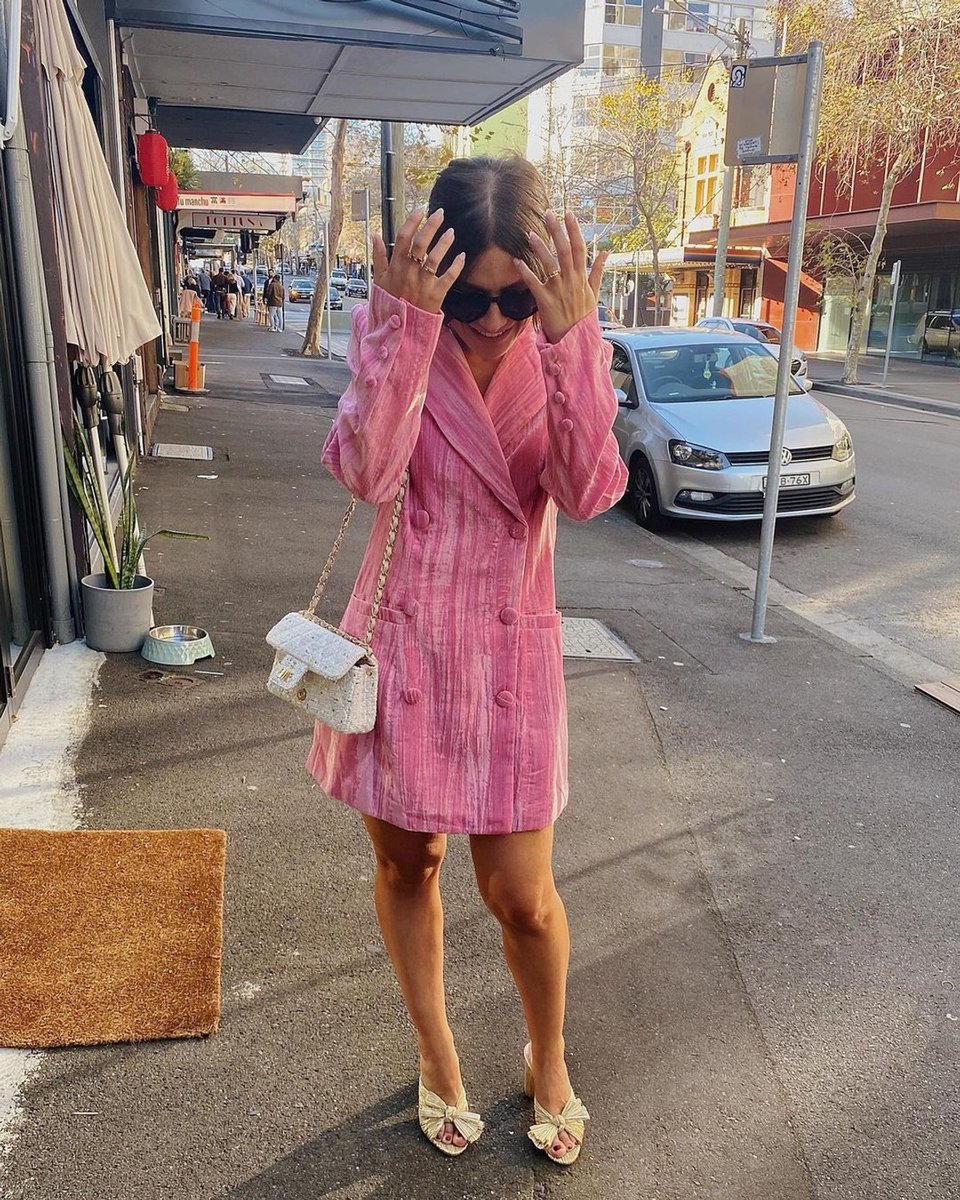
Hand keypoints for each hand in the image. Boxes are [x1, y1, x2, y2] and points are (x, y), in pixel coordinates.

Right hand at [371, 209, 464, 314]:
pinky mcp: (436, 294)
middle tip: (440, 213)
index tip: (420, 210)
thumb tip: (374, 235)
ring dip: (444, 242)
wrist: (400, 328)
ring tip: (451, 232)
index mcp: (396, 266)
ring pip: (435, 258)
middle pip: (421, 243)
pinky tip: (461, 256)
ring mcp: (423, 282)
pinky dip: (456, 265)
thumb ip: (378, 256)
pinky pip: (449, 277)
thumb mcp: (379, 279)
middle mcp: (410, 271)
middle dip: (431, 225)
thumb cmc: (390, 302)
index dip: (412, 222)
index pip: (404, 238)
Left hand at [514, 211, 606, 343]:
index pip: (580, 249)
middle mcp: (571, 281)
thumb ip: (598, 271)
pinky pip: (534, 284)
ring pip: (550, 264)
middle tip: (548, 214)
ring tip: (530, 234)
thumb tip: (606, 252)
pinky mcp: (545, 301)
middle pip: (565, 251)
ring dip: (540, 248)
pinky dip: (526, 272)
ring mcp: (558, 291)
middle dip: (556, 231)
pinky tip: (517, 261)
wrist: (574, 341)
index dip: (574, 230)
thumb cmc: (583, 317)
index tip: (568, 214)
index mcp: (582, 278)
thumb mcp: (593, 293)